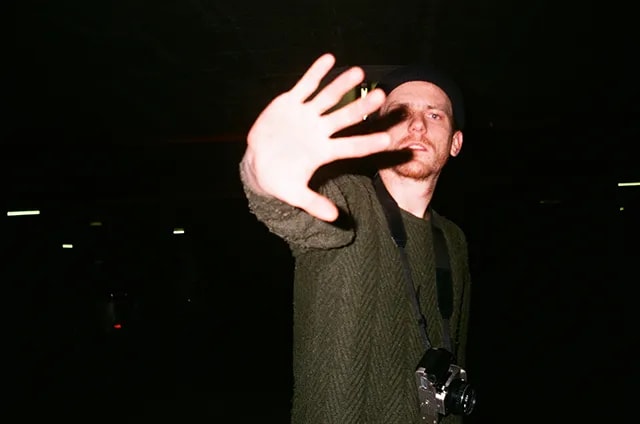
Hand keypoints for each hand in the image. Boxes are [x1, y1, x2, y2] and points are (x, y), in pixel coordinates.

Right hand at [242, 53, 390, 221]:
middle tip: (381, 96)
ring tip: (358, 72)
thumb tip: (335, 218)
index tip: (388, 139)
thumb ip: (314, 203)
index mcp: (323, 152)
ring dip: (341, 85)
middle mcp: (319, 131)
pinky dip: (315, 73)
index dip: (367, 143)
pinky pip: (305, 86)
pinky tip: (329, 59)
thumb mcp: (294, 194)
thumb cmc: (279, 180)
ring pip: (328, 98)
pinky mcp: (290, 103)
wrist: (258, 164)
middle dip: (362, 108)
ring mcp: (306, 116)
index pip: (350, 147)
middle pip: (344, 118)